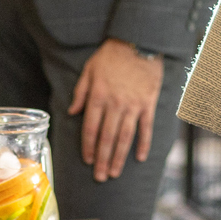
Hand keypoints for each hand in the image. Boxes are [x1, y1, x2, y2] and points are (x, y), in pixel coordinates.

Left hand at [68, 39, 163, 181]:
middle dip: (102, 160)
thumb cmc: (111, 55)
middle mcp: (115, 104)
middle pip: (107, 137)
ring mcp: (133, 105)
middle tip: (99, 178)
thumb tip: (71, 112)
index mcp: (98, 96)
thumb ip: (80, 92)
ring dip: (118, 157)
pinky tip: (140, 158)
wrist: (139, 41)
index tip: (86, 161)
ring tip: (114, 173)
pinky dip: (143, 144)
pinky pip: (146, 128)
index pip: (91, 128)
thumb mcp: (89, 69)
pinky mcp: (148, 103)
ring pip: (124, 137)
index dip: (88, 147)